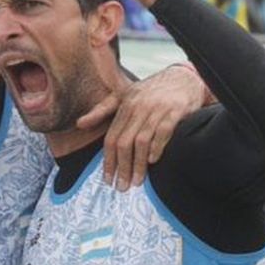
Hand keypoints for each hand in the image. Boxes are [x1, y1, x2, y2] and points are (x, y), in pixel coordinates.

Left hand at [77, 64, 207, 190]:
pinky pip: (164, 132)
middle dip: (121, 167)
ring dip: (138, 164)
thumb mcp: (124, 95)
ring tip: (137, 181)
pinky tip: (153, 161)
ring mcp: (157, 108)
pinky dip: (157, 148)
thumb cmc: (152, 91)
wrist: (184, 77)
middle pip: (124, 142)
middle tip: (122, 187)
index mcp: (125, 105)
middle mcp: (139, 106)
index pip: (111, 137)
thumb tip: (79, 124)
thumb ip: (102, 110)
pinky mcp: (176, 110)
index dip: (108, 160)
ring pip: (142, 140)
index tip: (107, 179)